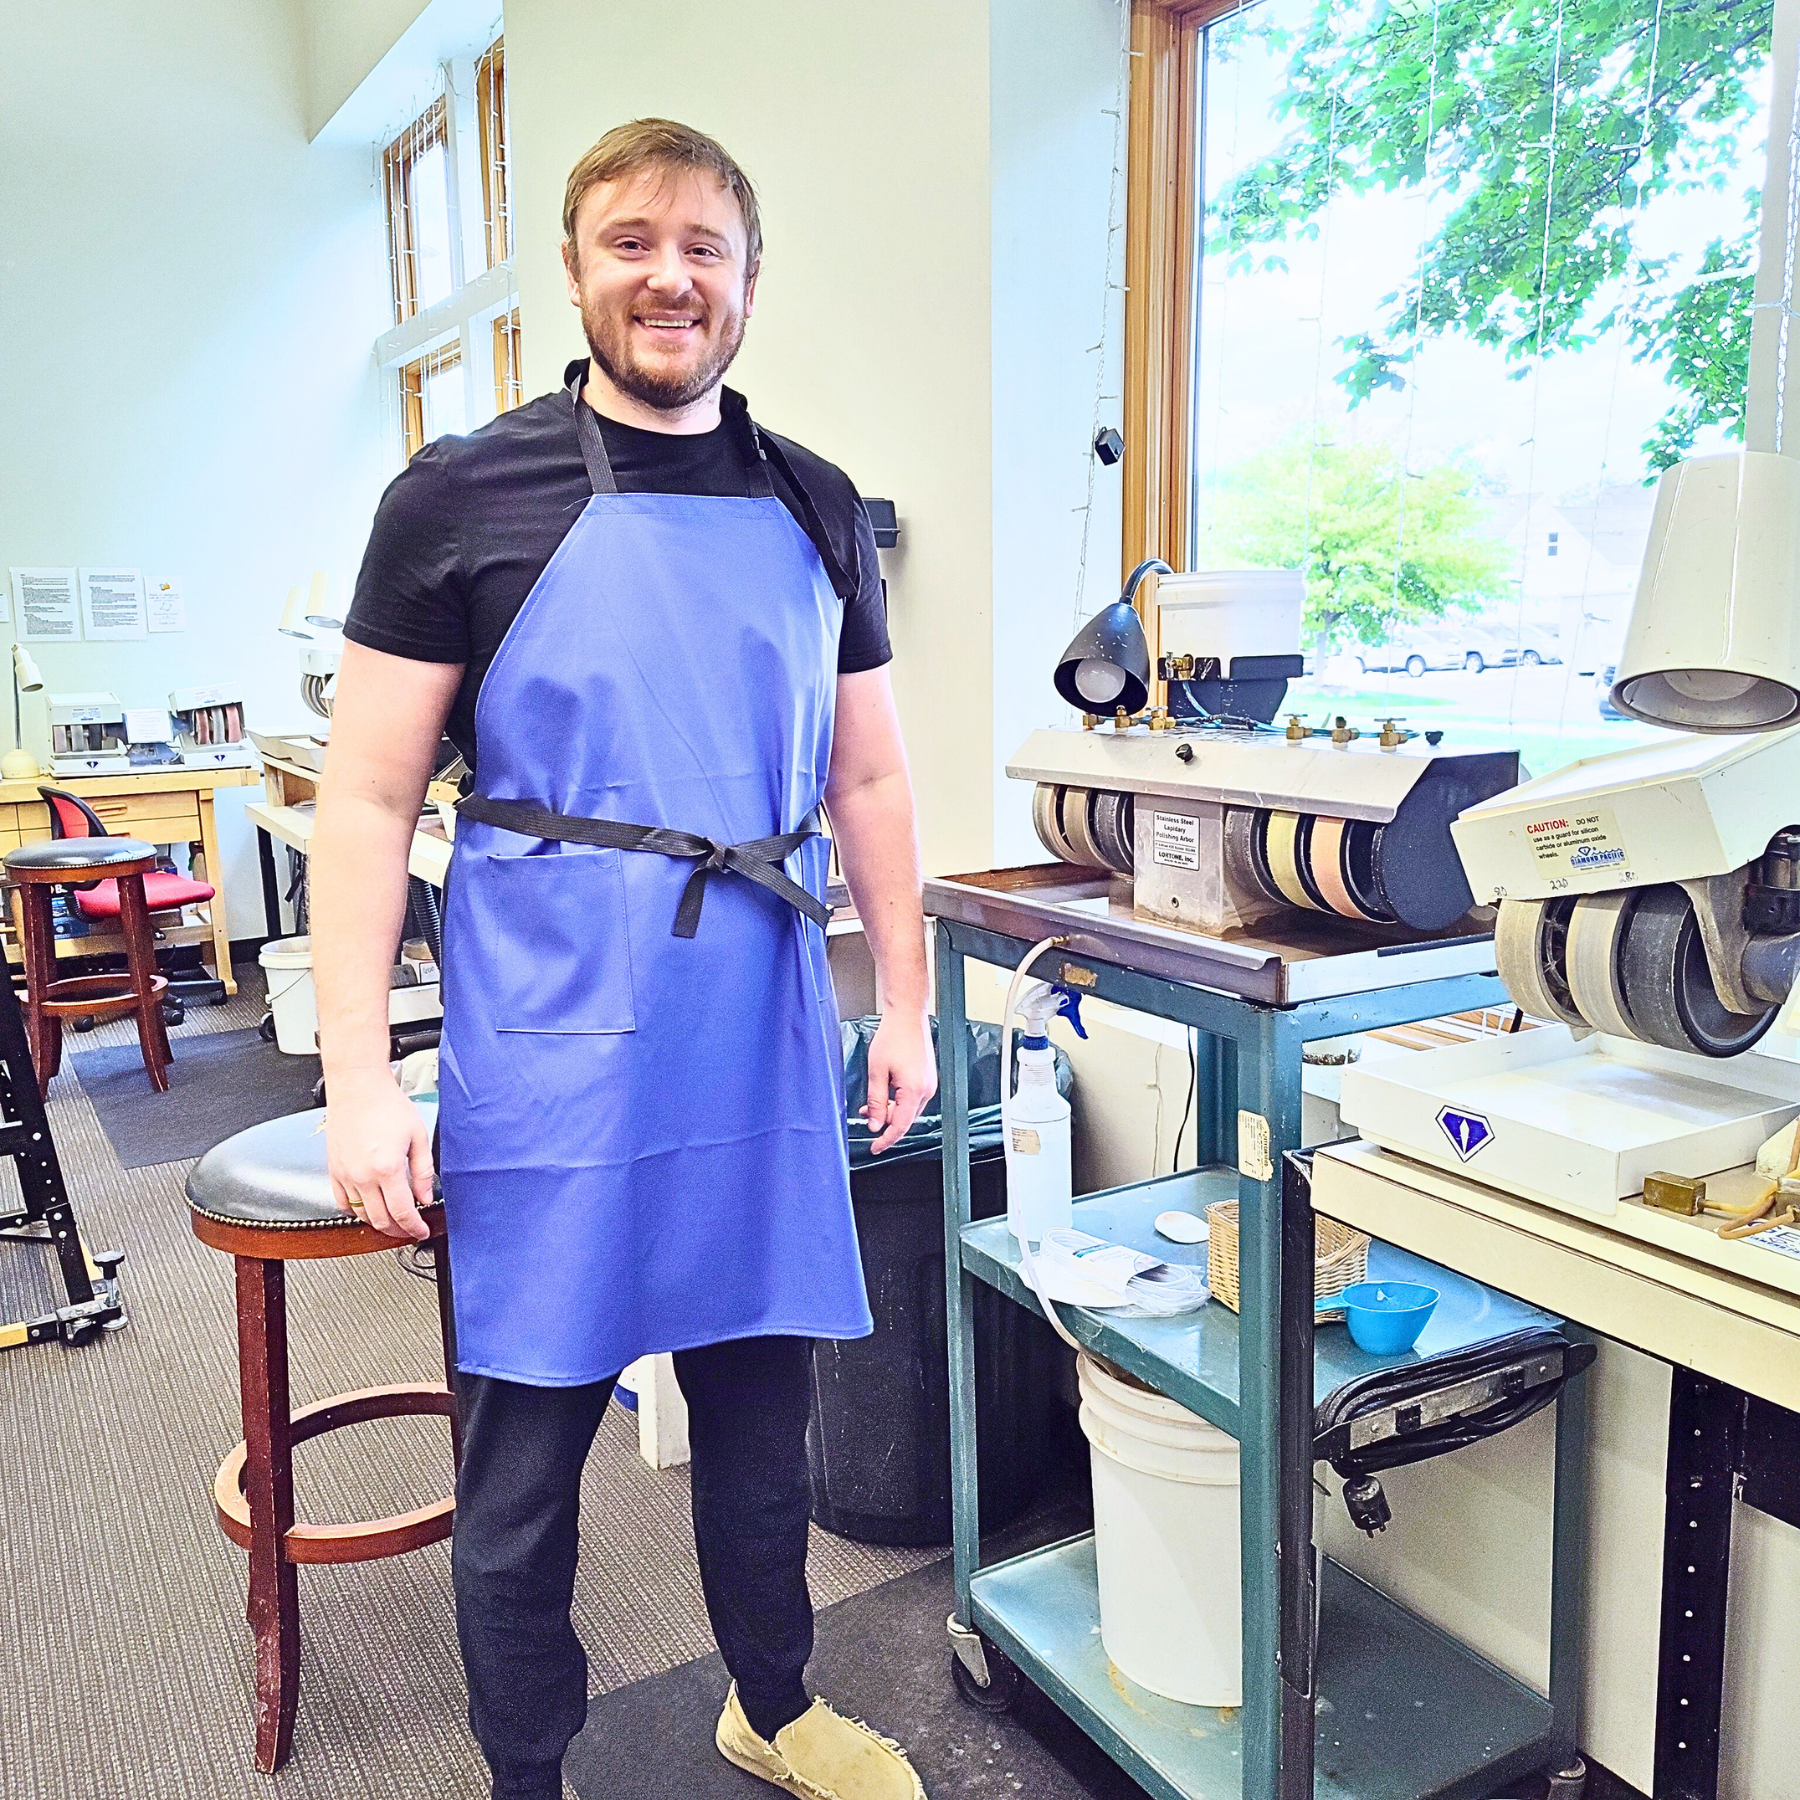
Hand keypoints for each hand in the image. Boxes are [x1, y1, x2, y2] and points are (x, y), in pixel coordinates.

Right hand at [325, 1070, 435, 1240]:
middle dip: (399, 1231)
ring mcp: (345, 1175)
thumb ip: (423, 1172)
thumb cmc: (387, 1105)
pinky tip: (368, 1209)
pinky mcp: (333, 1171)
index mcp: (387, 1168)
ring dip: (379, 1223)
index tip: (422, 1231)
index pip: (403, 1212)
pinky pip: (342, 1203)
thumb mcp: (418, 1136)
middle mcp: (363, 1176)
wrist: (358, 1088)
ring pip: (361, 1215)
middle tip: (410, 1230)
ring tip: (393, 1221)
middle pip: (381, 1220)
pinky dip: (356, 1212)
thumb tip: (425, 1197)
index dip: (415, 1228)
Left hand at [860, 1008, 936, 1154]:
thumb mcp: (876, 1071)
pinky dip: (898, 1101)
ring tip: (871, 1102)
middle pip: (905, 1119)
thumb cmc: (893, 1037)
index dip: (886, 1140)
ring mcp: (929, 1083)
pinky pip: (913, 1098)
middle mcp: (927, 1089)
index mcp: (914, 1090)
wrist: (908, 1016)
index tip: (874, 1148)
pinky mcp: (927, 1077)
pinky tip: (885, 1092)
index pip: (900, 1126)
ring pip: (909, 1109)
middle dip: (885, 1122)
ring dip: (891, 1110)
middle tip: (866, 1115)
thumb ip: (876, 1101)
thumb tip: (875, 1124)